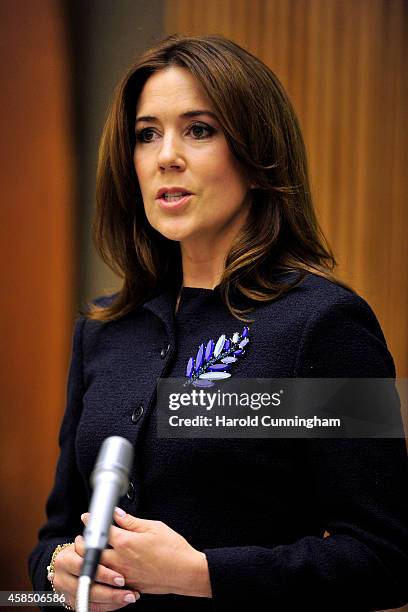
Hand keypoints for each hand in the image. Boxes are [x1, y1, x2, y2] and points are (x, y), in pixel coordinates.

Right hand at [48, 540, 139, 610]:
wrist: (65, 563)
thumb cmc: (83, 547)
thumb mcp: (89, 536)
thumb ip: (101, 531)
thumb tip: (117, 514)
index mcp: (65, 557)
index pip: (86, 567)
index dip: (104, 574)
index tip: (121, 579)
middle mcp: (62, 575)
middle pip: (89, 588)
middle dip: (110, 592)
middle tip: (129, 592)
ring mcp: (65, 591)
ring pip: (91, 600)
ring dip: (112, 600)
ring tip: (129, 597)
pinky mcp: (71, 601)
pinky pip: (92, 607)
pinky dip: (108, 605)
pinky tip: (121, 601)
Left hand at [79, 509, 211, 597]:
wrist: (185, 572)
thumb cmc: (173, 549)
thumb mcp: (154, 527)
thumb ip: (131, 521)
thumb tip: (117, 514)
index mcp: (126, 542)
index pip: (102, 529)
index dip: (92, 521)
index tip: (88, 517)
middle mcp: (121, 560)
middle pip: (92, 551)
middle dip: (84, 542)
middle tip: (83, 535)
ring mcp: (123, 575)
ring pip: (98, 568)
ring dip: (91, 558)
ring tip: (91, 550)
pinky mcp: (128, 586)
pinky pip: (109, 580)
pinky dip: (103, 573)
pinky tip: (106, 567)